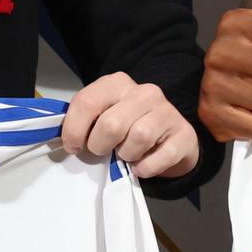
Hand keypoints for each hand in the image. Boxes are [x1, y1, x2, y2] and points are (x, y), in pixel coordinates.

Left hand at [62, 71, 198, 182]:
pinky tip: (141, 167)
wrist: (170, 138)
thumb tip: (66, 140)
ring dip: (125, 155)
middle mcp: (144, 92)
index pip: (87, 101)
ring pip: (138, 137)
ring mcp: (167, 111)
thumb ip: (86, 121)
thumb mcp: (105, 116)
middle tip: (101, 151)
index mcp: (117, 83)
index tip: (73, 146)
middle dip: (99, 145)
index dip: (73, 129)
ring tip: (125, 156)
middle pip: (111, 124)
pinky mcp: (184, 134)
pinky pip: (162, 156)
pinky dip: (146, 167)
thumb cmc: (129, 128)